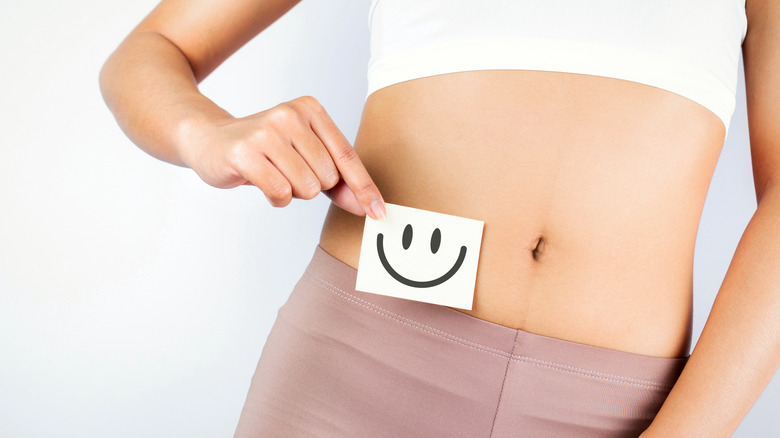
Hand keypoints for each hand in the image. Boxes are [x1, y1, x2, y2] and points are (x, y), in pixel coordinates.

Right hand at [178, 95, 385, 218]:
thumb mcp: (305, 156)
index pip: (347, 156)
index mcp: (311, 109)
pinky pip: (280, 193)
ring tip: (272, 174)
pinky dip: (276, 198)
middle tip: (287, 172)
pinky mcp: (245, 152)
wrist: (209, 139)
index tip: (378, 213)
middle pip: (327, 178)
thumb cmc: (265, 150)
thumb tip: (368, 207)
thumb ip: (339, 180)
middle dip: (311, 186)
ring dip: (292, 192)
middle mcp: (290, 115)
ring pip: (306, 187)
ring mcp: (266, 132)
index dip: (364, 188)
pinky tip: (261, 181)